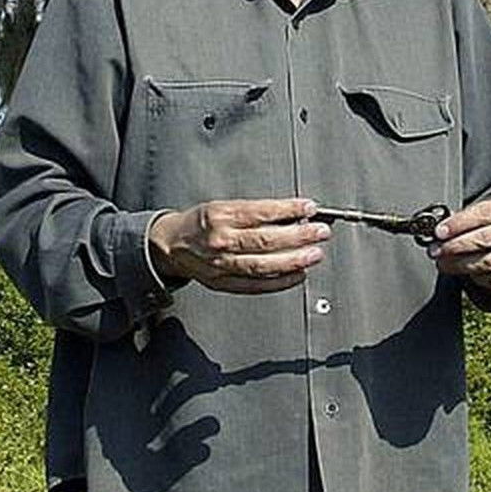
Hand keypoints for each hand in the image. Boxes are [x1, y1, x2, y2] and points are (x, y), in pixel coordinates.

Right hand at [148, 198, 328, 293]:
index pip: (261, 212)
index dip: (288, 210)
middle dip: (298, 236)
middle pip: (266, 240)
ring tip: (314, 255)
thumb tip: (291, 217)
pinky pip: (256, 285)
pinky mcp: (222, 283)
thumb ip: (254, 212)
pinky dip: (280, 282)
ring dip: (294, 260)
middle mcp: (221, 240)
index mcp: (220, 215)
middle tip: (320, 232)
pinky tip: (297, 275)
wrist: (170, 244)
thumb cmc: (200, 222)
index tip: (309, 208)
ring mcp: (221, 264)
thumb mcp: (223, 206)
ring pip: (263, 265)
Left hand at [429, 198, 490, 296]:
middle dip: (455, 246)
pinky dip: (479, 279)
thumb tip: (438, 233)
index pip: (482, 213)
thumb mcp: (481, 216)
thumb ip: (462, 222)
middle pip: (484, 239)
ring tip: (445, 264)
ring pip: (489, 262)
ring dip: (461, 265)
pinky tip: (468, 274)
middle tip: (437, 251)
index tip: (440, 232)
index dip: (458, 224)